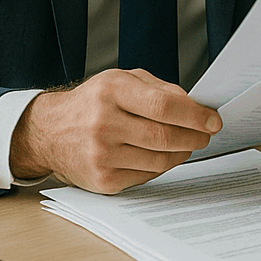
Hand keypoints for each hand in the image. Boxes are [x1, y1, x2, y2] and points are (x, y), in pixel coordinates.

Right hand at [9, 69, 221, 193]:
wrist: (47, 132)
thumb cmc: (92, 103)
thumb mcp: (122, 80)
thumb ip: (160, 89)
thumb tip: (196, 107)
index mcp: (111, 91)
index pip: (164, 106)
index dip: (195, 116)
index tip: (213, 121)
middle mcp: (103, 123)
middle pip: (165, 137)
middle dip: (195, 138)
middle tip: (206, 135)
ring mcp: (101, 155)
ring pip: (160, 160)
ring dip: (181, 154)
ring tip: (186, 145)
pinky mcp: (101, 180)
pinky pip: (146, 176)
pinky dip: (160, 167)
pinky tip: (160, 156)